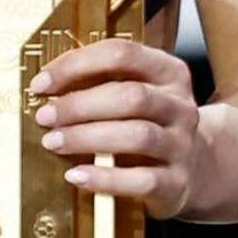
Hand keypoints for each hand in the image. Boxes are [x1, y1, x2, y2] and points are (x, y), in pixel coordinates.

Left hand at [30, 39, 208, 218]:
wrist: (196, 170)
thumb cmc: (149, 125)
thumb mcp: (135, 94)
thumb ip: (100, 83)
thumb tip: (44, 86)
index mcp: (168, 73)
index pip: (122, 54)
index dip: (77, 64)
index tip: (41, 83)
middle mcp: (180, 106)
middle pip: (131, 96)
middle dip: (79, 105)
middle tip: (44, 116)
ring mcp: (182, 145)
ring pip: (137, 135)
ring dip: (87, 138)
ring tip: (52, 142)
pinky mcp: (177, 183)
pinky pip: (142, 180)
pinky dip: (105, 178)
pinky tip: (76, 175)